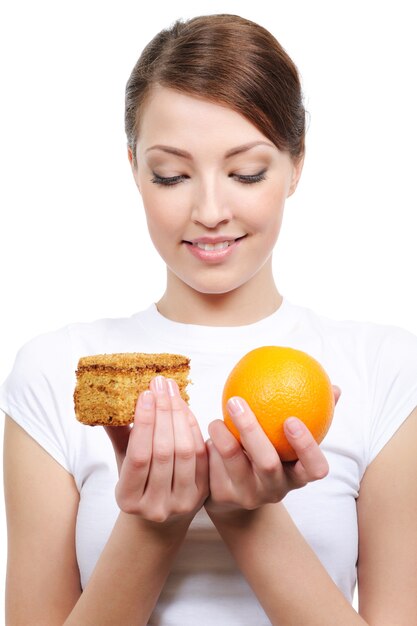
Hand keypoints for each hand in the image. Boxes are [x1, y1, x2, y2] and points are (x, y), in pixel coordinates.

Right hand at [104, 376, 208, 524]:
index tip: (145, 394)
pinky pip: (202, 455)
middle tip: (161, 385)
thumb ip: (117, 433)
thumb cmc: (138, 479)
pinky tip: (185, 409)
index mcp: (128, 499)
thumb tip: (107, 398)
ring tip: (172, 392)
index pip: (138, 456)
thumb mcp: (122, 459)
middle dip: (163, 413)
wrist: (160, 513)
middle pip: (164, 452)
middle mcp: (156, 506)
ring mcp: (182, 502)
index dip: (144, 423)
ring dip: (179, 416)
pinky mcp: (203, 494)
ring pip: (185, 452)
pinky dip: (194, 428)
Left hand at [205, 386, 340, 515]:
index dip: (306, 447)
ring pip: (234, 463)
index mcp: (297, 475)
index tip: (291, 419)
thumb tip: (336, 388)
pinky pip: (213, 467)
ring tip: (216, 417)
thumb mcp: (288, 442)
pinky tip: (200, 429)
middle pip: (267, 464)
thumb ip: (312, 415)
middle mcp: (275, 490)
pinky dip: (208, 445)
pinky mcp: (221, 497)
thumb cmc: (268, 454)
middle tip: (237, 401)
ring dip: (222, 435)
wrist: (233, 494)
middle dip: (251, 431)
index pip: (314, 469)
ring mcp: (248, 496)